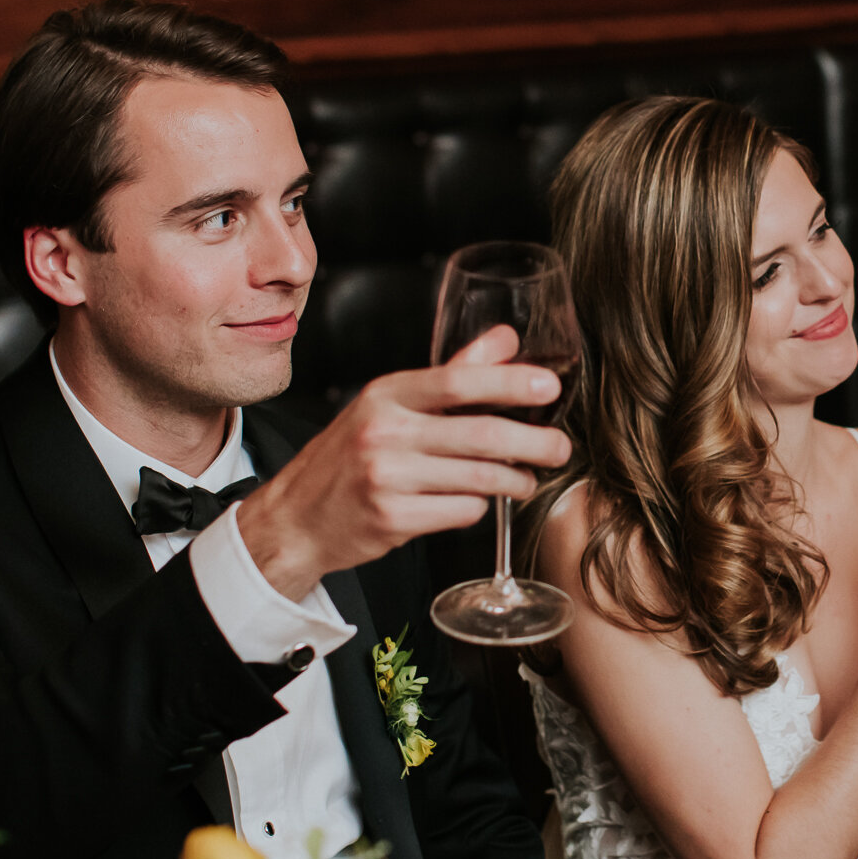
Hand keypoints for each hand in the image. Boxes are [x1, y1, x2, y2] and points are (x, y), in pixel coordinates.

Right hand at [236, 326, 570, 598]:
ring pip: (478, 478)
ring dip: (515, 481)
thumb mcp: (391, 404)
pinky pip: (461, 512)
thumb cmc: (351, 454)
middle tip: (560, 448)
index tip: (550, 388)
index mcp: (387, 395)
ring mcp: (386, 477)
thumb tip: (507, 339)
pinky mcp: (392, 519)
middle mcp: (385, 432)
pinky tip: (477, 503)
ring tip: (526, 480)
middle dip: (534, 442)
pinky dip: (479, 508)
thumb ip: (453, 373)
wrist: (296, 516)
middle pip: (480, 435)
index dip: (510, 383)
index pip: (458, 380)